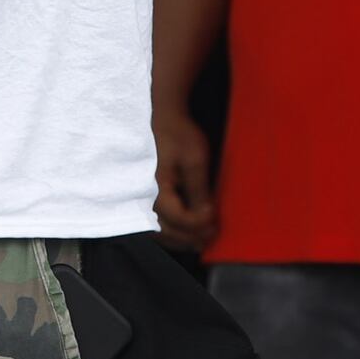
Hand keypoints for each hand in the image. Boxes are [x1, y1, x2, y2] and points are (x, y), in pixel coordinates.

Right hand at [153, 102, 218, 253]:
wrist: (163, 119)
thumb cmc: (178, 136)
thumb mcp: (195, 160)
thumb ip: (199, 190)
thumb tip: (206, 215)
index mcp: (158, 188)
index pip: (178, 218)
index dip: (198, 222)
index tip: (214, 216)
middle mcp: (146, 198)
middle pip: (167, 230)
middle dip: (191, 236)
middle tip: (212, 235)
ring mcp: (145, 198)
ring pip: (160, 230)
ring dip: (181, 239)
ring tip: (202, 240)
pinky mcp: (149, 196)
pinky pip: (158, 222)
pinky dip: (172, 232)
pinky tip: (187, 233)